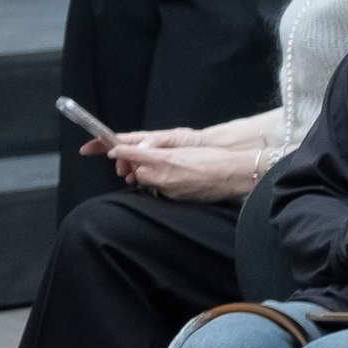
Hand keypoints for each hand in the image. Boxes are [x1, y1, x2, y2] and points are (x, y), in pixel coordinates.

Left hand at [111, 127, 261, 199]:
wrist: (234, 174)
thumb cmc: (212, 157)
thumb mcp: (183, 149)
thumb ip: (159, 152)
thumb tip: (140, 153)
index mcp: (167, 159)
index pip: (135, 154)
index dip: (122, 152)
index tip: (112, 151)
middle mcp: (166, 176)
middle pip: (138, 172)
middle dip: (135, 166)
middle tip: (137, 160)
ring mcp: (171, 189)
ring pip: (149, 183)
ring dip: (148, 175)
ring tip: (156, 168)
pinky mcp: (178, 198)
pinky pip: (162, 191)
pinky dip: (160, 184)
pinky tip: (170, 178)